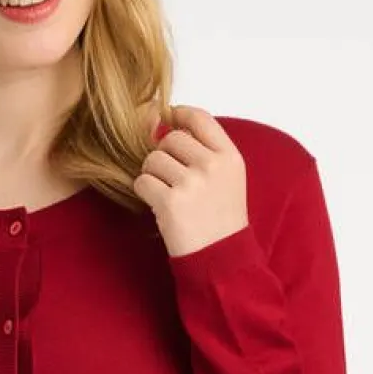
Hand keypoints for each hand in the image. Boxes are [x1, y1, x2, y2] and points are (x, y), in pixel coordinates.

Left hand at [134, 104, 248, 257]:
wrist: (221, 259)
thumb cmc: (220, 219)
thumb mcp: (226, 178)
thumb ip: (202, 150)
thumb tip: (158, 121)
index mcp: (230, 157)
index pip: (200, 118)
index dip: (179, 114)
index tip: (168, 118)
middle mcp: (212, 166)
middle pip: (171, 138)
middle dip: (163, 154)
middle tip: (170, 177)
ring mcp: (191, 183)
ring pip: (153, 159)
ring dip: (153, 175)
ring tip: (168, 194)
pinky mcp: (170, 202)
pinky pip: (142, 182)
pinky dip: (145, 193)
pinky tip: (159, 206)